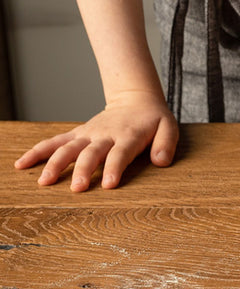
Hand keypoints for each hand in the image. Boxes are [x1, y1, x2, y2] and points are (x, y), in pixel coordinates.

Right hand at [13, 90, 177, 190]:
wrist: (135, 99)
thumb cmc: (153, 119)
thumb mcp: (169, 127)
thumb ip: (166, 144)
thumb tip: (161, 162)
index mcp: (128, 135)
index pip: (120, 153)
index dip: (114, 168)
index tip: (107, 185)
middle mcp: (105, 135)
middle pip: (91, 153)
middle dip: (83, 170)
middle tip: (76, 188)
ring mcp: (88, 134)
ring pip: (68, 148)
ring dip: (55, 163)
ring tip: (43, 181)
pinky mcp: (78, 134)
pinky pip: (54, 142)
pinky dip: (37, 152)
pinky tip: (21, 164)